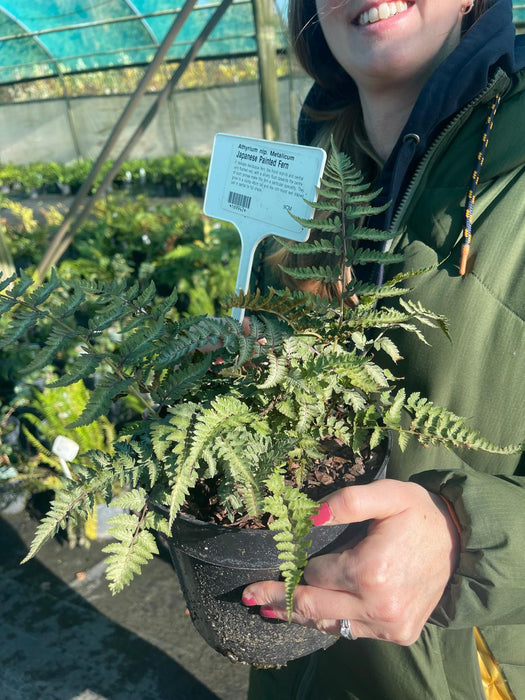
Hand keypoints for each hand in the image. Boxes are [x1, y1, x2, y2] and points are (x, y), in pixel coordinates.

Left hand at [242, 479, 459, 644]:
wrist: (460, 542)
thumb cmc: (420, 513)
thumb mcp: (387, 493)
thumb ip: (347, 500)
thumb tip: (310, 513)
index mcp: (370, 571)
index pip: (315, 573)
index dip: (297, 564)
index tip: (272, 566)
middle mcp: (378, 605)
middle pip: (313, 606)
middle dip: (278, 599)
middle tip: (249, 596)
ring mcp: (389, 625)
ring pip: (330, 625)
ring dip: (299, 615)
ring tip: (269, 609)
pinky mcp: (398, 634)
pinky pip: (352, 632)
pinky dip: (330, 622)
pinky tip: (312, 614)